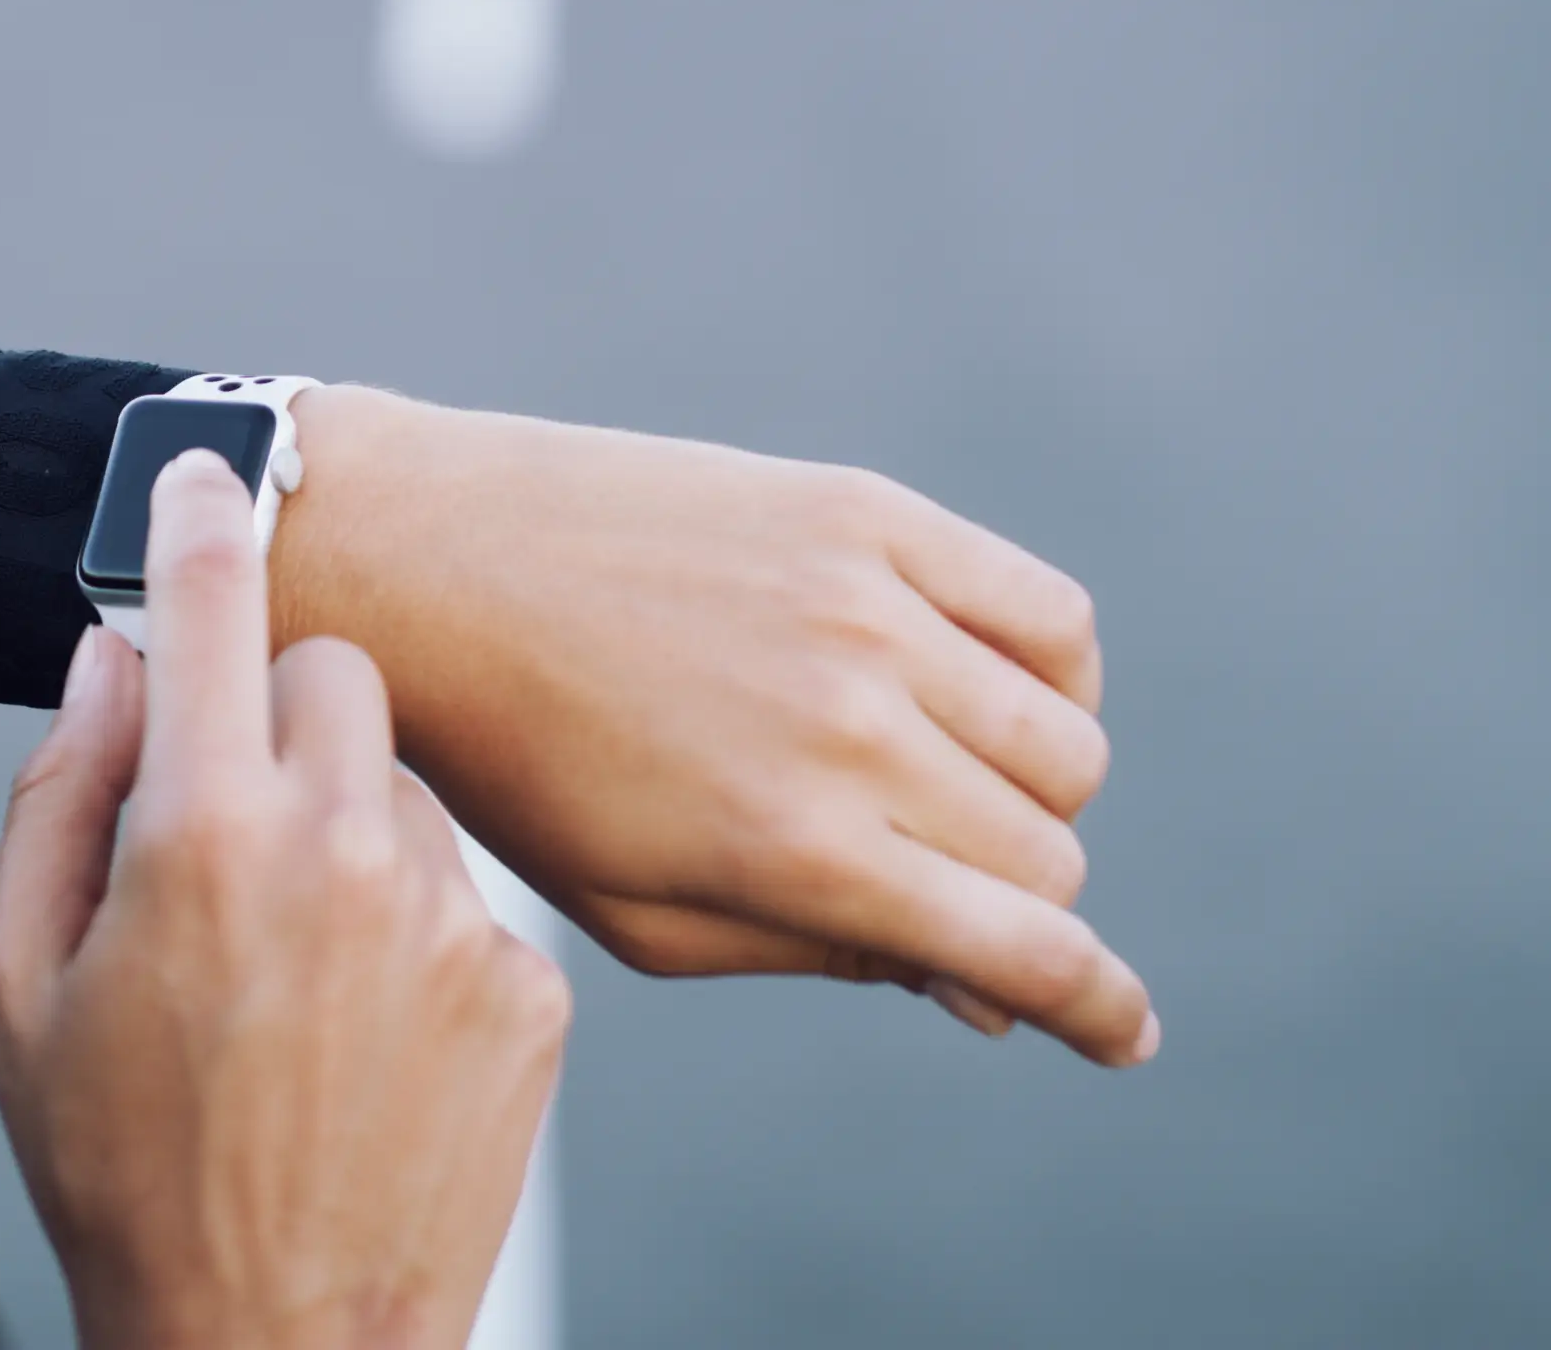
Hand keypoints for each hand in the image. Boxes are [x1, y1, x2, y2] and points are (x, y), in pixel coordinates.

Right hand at [0, 452, 567, 1349]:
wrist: (273, 1342)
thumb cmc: (118, 1172)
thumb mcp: (11, 988)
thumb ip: (55, 797)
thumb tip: (108, 662)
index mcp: (199, 838)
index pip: (214, 604)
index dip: (200, 514)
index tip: (204, 465)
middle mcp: (342, 854)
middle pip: (340, 674)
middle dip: (281, 715)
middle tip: (230, 825)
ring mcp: (452, 922)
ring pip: (407, 786)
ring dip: (351, 831)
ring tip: (292, 974)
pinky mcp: (529, 991)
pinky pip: (469, 897)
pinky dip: (417, 934)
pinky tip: (363, 1037)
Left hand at [271, 389, 1160, 1066]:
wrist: (423, 566)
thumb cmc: (521, 766)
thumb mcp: (646, 913)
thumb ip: (826, 953)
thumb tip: (984, 990)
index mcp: (798, 849)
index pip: (1030, 948)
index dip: (1099, 1009)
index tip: (1127, 1036)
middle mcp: (854, 729)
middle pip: (1049, 850)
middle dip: (1017, 896)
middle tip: (935, 879)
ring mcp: (868, 609)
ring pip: (1066, 740)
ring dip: (1029, 791)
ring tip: (943, 787)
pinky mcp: (866, 514)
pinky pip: (1051, 614)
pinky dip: (1054, 673)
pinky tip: (979, 692)